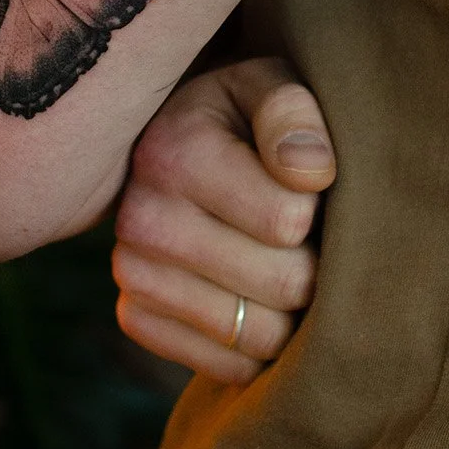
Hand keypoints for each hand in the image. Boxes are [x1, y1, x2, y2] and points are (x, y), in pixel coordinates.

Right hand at [112, 56, 335, 384]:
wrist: (180, 138)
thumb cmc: (244, 112)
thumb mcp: (269, 84)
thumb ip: (293, 112)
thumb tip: (310, 173)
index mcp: (174, 151)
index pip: (288, 220)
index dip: (317, 206)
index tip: (306, 183)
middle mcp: (140, 216)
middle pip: (281, 285)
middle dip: (313, 263)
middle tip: (306, 232)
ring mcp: (131, 271)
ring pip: (258, 336)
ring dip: (291, 309)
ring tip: (282, 259)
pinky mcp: (135, 314)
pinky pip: (227, 365)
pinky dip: (257, 344)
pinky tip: (255, 295)